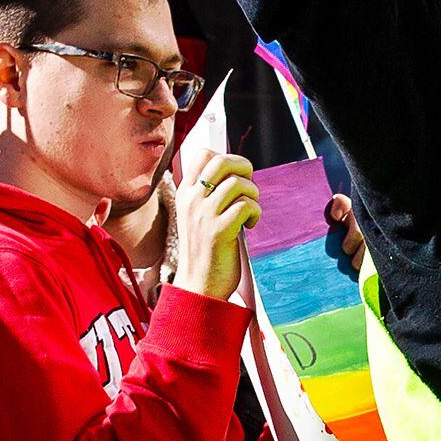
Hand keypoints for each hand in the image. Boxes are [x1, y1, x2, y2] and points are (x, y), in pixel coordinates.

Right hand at [170, 150, 256, 302]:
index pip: (203, 154)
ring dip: (252, 194)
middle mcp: (192, 200)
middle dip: (244, 168)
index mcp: (185, 194)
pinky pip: (246, 206)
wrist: (198, 285)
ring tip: (249, 211)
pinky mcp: (219, 231)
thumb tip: (237, 173)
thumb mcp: (198, 216)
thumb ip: (209, 194)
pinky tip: (250, 225)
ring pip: (238, 183)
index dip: (227, 158)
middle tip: (248, 187)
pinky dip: (255, 212)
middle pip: (222, 161)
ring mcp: (204, 215)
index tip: (235, 176)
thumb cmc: (204, 251)